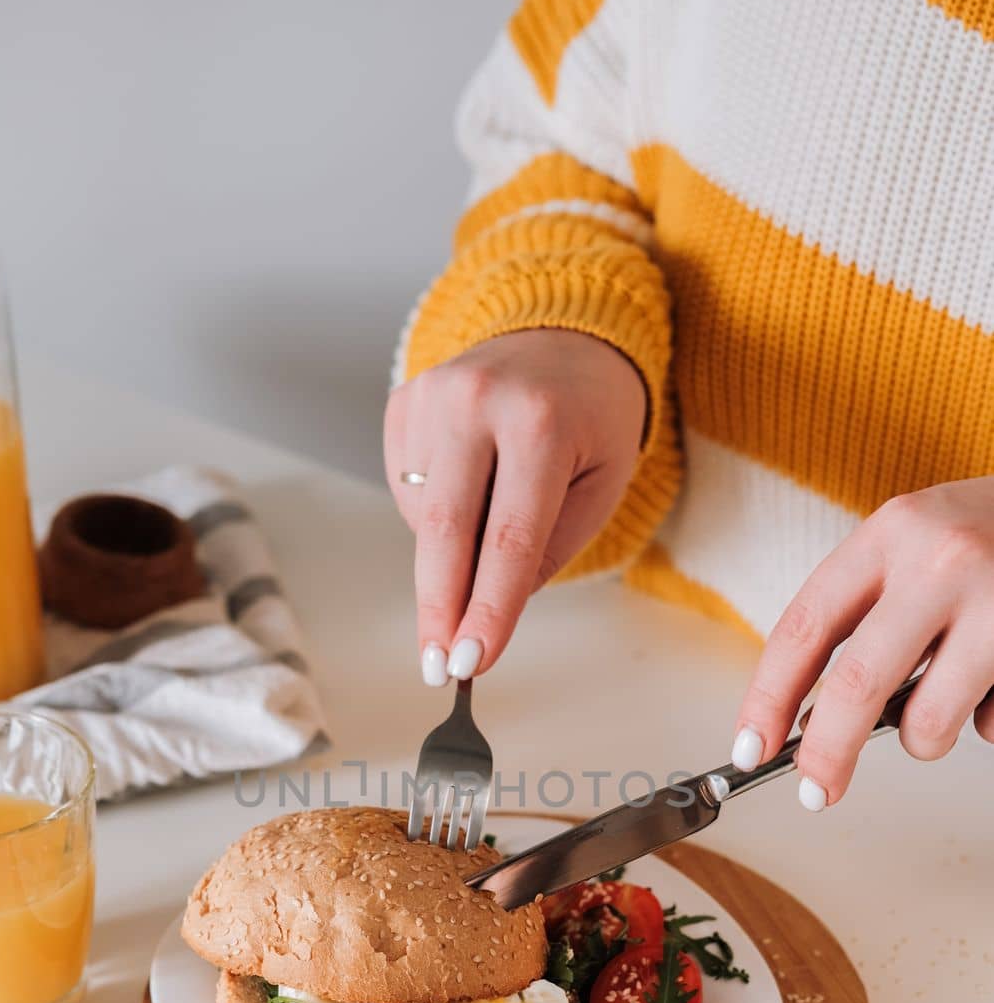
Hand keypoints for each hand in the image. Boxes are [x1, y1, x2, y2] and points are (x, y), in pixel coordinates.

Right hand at [384, 329, 646, 682]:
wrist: (564, 335)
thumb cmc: (591, 421)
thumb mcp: (601, 487)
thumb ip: (549, 551)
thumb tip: (486, 614)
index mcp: (539, 423)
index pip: (508, 539)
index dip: (487, 609)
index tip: (471, 663)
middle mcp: (476, 401)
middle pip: (444, 532)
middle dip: (439, 610)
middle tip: (438, 667)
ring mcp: (430, 396)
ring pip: (423, 518)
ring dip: (451, 554)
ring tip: (495, 519)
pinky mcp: (402, 403)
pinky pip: (406, 492)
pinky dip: (435, 516)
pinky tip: (470, 487)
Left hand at [731, 476, 993, 808]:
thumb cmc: (986, 534)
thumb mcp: (914, 544)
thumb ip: (867, 610)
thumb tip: (812, 719)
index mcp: (891, 533)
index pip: (805, 627)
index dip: (767, 698)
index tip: (749, 748)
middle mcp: (942, 562)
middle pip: (856, 684)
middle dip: (826, 753)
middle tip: (814, 792)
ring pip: (927, 722)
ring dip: (921, 738)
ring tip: (940, 704)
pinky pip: (988, 724)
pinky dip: (982, 721)